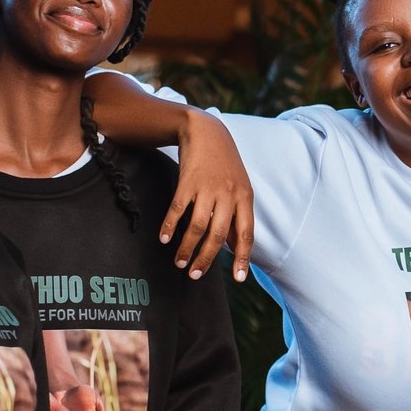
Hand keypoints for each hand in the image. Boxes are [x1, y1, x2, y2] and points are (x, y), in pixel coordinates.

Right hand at [163, 108, 256, 281]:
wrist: (207, 132)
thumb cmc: (225, 165)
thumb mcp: (239, 188)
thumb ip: (237, 216)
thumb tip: (235, 247)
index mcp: (245, 198)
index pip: (246, 233)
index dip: (243, 257)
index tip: (239, 279)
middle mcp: (229, 194)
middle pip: (219, 235)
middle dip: (207, 258)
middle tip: (195, 274)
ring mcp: (208, 187)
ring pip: (198, 226)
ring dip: (187, 247)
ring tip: (180, 263)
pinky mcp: (188, 181)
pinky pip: (178, 209)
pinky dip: (171, 226)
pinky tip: (165, 239)